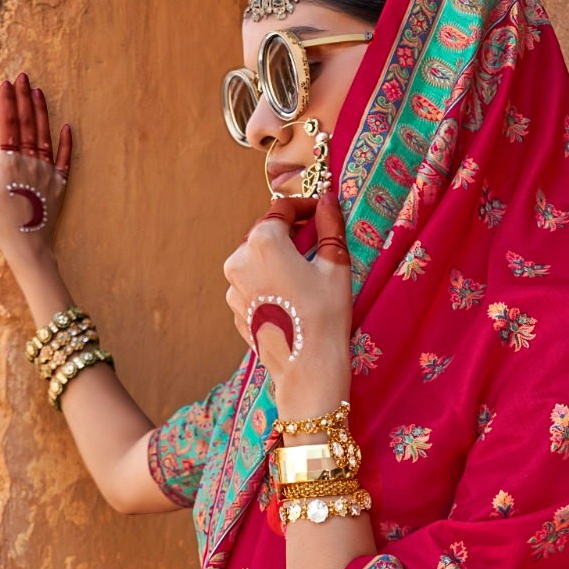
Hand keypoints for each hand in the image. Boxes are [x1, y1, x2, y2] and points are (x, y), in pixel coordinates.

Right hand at [0, 73, 71, 263]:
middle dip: (24, 98)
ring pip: (45, 136)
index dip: (7, 104)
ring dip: (41, 112)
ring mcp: (47, 173)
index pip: (8, 126)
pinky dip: (67, 142)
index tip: (6, 85)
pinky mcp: (60, 185)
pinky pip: (65, 159)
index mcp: (9, 164)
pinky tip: (67, 126)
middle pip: (27, 124)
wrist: (28, 246)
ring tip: (38, 92)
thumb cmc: (1, 225)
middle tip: (23, 77)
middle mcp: (30, 163)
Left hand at [223, 191, 353, 422]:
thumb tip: (328, 200)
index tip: (321, 213)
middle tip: (317, 245)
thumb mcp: (335, 265)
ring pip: (257, 261)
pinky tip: (292, 299)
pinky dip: (270, 283)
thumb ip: (329, 226)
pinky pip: (252, 285)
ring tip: (306, 276)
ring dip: (279, 260)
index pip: (282, 209)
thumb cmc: (324, 315)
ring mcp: (232, 288)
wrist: (307, 368)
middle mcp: (239, 260)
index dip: (305, 207)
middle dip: (291, 234)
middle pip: (266, 234)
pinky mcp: (235, 310)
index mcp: (262, 241)